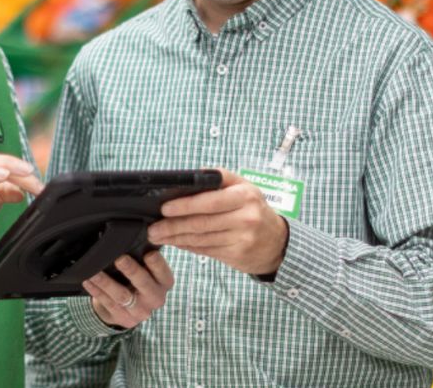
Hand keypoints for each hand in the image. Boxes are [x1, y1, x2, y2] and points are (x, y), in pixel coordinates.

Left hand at [84, 251, 173, 328]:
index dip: (157, 264)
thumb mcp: (147, 271)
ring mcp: (140, 311)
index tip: (149, 254)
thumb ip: (143, 258)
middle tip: (120, 259)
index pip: (163, 273)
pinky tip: (88, 281)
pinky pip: (108, 303)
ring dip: (107, 282)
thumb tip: (135, 237)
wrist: (129, 309)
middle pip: (144, 284)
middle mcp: (155, 298)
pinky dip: (97, 291)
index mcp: (164, 283)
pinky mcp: (124, 318)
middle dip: (132, 271)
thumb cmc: (137, 281)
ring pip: (122, 295)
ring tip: (95, 271)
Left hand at [148, 169, 289, 275]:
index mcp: (245, 195)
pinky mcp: (237, 255)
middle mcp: (245, 217)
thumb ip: (219, 178)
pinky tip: (176, 243)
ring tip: (158, 236)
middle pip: (202, 223)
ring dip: (176, 238)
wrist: (278, 242)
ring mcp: (242, 238)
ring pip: (201, 239)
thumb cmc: (254, 208)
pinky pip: (206, 250)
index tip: (164, 208)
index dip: (185, 205)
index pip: (209, 201)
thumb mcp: (244, 187)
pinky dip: (188, 246)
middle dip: (173, 226)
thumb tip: (188, 177)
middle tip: (153, 228)